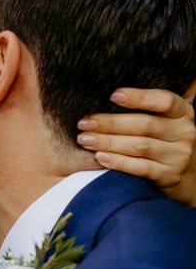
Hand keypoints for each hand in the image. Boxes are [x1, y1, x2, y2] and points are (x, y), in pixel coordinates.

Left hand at [77, 88, 195, 205]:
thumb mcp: (166, 120)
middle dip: (109, 123)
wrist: (191, 177)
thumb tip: (111, 92)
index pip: (164, 100)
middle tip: (84, 124)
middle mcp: (183, 132)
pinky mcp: (169, 176)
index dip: (139, 97)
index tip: (113, 95)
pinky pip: (140, 167)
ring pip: (139, 146)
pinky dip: (118, 162)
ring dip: (108, 142)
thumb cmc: (167, 140)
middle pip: (144, 124)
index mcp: (182, 113)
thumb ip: (147, 106)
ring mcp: (178, 155)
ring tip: (85, 140)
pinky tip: (100, 157)